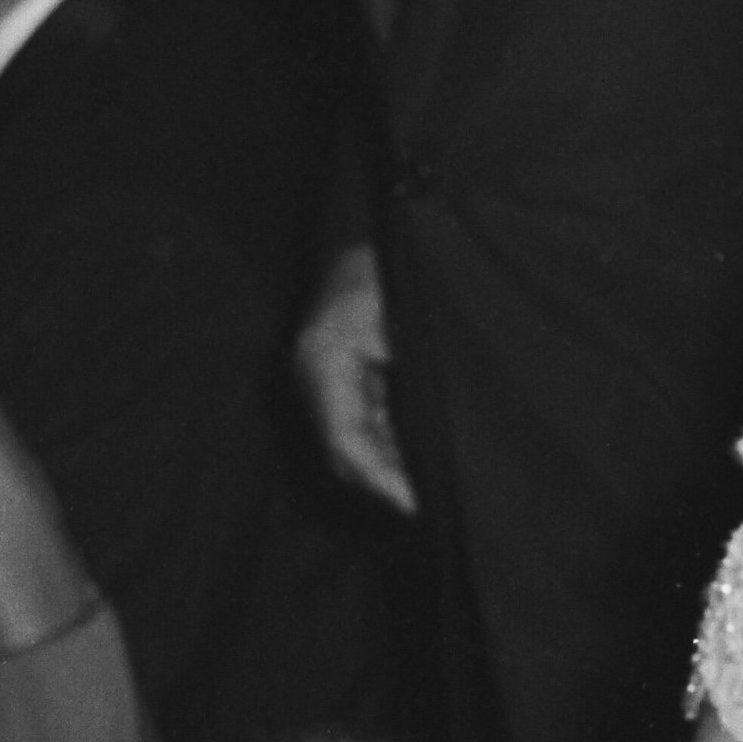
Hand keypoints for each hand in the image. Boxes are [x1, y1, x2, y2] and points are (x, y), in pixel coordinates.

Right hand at [295, 240, 415, 515]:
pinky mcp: (341, 375)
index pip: (345, 441)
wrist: (367, 231)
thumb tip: (426, 441)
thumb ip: (409, 376)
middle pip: (345, 450)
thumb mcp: (403, 319)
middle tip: (426, 510)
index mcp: (325, 364)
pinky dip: (387, 447)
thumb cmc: (388, 266)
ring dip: (387, 468)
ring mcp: (324, 377)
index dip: (379, 478)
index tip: (413, 505)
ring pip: (353, 441)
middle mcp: (316, 376)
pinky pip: (361, 422)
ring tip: (426, 497)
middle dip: (384, 482)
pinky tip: (416, 466)